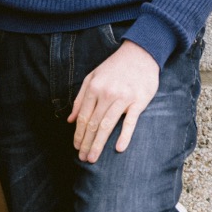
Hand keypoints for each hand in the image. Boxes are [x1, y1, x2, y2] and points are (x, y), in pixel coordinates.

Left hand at [69, 41, 159, 163]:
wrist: (141, 53)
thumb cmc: (115, 67)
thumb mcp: (93, 77)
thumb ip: (80, 98)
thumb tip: (70, 120)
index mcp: (93, 88)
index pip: (83, 117)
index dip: (78, 134)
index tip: (76, 147)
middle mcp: (106, 94)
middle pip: (93, 124)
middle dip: (86, 143)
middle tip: (83, 159)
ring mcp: (123, 98)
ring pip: (107, 125)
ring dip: (98, 144)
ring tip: (93, 158)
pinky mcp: (138, 101)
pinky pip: (130, 121)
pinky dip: (124, 135)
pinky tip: (119, 148)